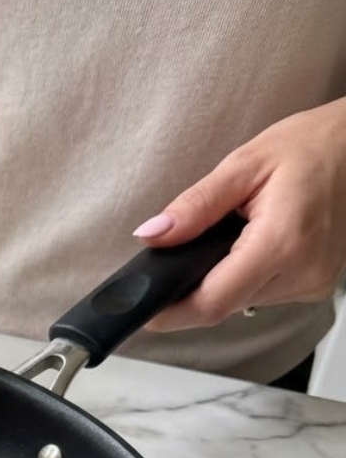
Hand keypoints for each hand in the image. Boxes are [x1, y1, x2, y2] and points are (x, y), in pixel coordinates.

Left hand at [132, 97, 345, 330]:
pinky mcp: (314, 285)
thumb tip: (152, 236)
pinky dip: (242, 277)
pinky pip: (261, 294)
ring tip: (219, 243)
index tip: (141, 307)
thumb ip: (195, 206)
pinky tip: (244, 249)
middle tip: (173, 261)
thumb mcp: (245, 164)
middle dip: (189, 291)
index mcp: (282, 243)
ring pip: (240, 302)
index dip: (170, 312)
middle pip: (223, 306)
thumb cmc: (313, 145)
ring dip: (217, 283)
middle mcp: (301, 273)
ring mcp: (312, 284)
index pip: (212, 302)